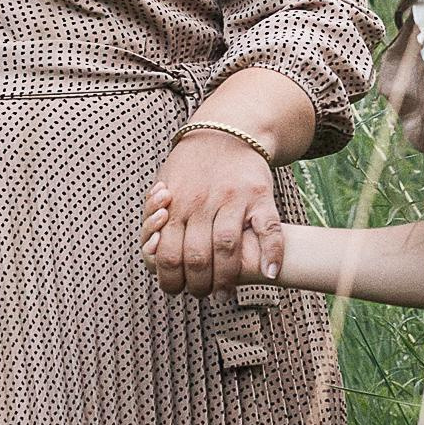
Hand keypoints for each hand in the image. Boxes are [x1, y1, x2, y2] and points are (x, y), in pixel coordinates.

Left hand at [142, 130, 282, 294]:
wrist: (227, 131)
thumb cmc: (192, 165)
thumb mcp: (165, 183)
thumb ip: (155, 215)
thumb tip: (152, 248)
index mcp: (174, 204)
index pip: (167, 255)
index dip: (172, 281)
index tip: (179, 289)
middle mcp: (201, 202)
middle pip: (197, 257)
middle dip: (200, 285)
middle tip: (203, 293)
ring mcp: (232, 198)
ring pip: (227, 247)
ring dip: (227, 278)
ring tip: (226, 290)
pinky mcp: (259, 195)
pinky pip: (268, 228)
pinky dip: (271, 253)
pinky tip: (270, 273)